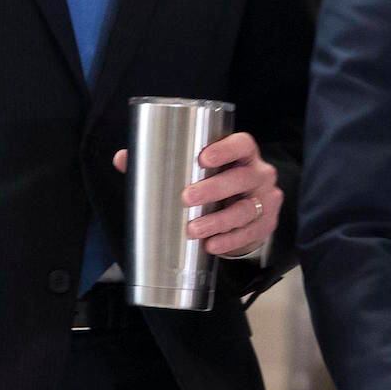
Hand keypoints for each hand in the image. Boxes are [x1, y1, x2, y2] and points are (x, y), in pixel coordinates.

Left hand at [111, 130, 282, 257]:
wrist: (247, 210)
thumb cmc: (216, 182)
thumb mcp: (196, 169)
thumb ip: (160, 161)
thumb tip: (123, 159)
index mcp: (244, 154)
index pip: (242, 144)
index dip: (226, 149)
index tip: (202, 158)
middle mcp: (260, 173)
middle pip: (242, 178)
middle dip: (214, 188)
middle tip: (187, 198)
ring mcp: (266, 199)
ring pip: (246, 209)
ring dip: (219, 221)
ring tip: (194, 229)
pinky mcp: (267, 224)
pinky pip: (251, 233)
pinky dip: (230, 240)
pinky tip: (212, 245)